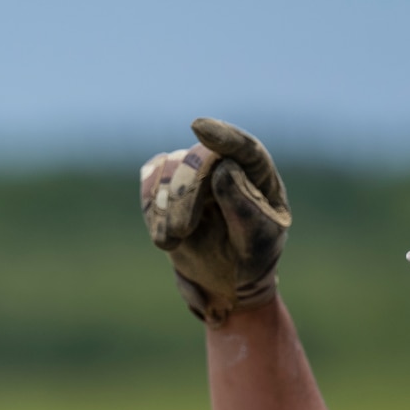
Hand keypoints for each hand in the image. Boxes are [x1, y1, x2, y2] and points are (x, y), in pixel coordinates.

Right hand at [139, 118, 290, 325]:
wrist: (230, 281)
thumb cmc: (252, 257)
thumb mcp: (259, 239)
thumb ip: (245, 206)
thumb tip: (223, 167)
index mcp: (259, 176)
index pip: (245, 149)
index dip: (223, 137)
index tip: (199, 128)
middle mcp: (226, 166)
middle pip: (199, 160)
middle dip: (185, 193)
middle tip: (181, 231)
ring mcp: (196, 174)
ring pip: (170, 167)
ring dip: (165, 205)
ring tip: (171, 241)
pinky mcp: (169, 186)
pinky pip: (150, 179)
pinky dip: (150, 206)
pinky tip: (163, 236)